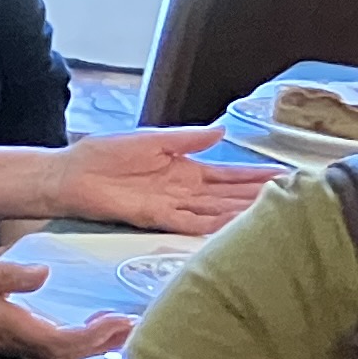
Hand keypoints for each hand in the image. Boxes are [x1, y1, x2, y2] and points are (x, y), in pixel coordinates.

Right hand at [0, 251, 132, 358]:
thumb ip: (7, 273)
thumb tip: (44, 274)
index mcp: (5, 324)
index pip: (59, 342)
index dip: (94, 338)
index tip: (120, 320)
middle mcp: (7, 341)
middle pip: (65, 354)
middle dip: (102, 344)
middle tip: (135, 325)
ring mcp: (2, 343)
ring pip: (55, 353)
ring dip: (90, 344)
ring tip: (118, 327)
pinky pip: (42, 347)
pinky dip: (69, 340)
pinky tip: (81, 328)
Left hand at [50, 126, 262, 236]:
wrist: (69, 173)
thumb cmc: (103, 154)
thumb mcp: (153, 139)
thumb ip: (187, 139)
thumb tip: (221, 132)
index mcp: (184, 169)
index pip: (227, 174)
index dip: (253, 175)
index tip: (281, 175)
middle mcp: (182, 190)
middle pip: (227, 195)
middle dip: (256, 196)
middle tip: (289, 198)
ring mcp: (169, 205)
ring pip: (213, 211)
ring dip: (240, 213)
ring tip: (270, 213)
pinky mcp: (153, 217)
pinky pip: (187, 223)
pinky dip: (209, 225)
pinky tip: (232, 226)